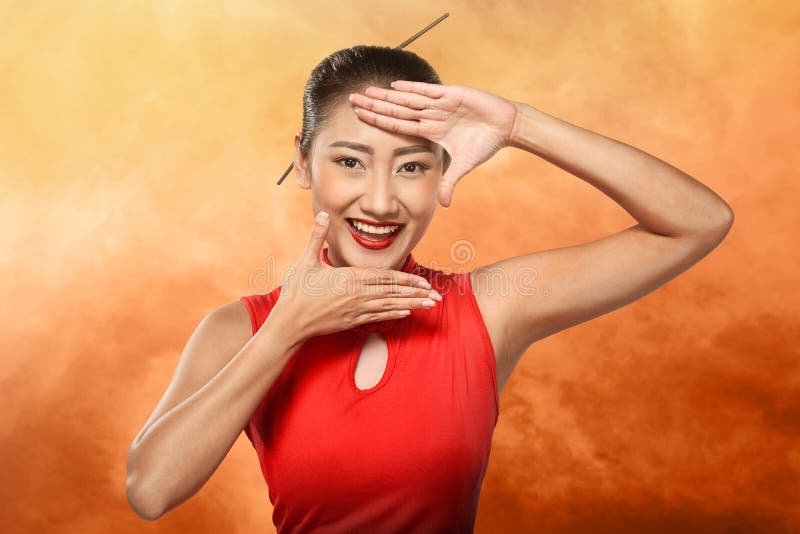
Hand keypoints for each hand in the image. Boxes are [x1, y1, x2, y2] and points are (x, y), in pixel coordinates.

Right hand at [270, 211, 440, 339]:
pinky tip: (406, 313)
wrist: (289, 323)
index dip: (406, 279)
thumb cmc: (296, 292)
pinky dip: (393, 314)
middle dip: (416, 293)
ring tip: (429, 305)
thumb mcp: (306, 261)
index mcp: (349, 279)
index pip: (384, 278)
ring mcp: (355, 311)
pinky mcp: (351, 322)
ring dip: (411, 305)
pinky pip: (378, 318)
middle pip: (392, 293)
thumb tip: (325, 214)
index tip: (423, 281)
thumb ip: (317, 237)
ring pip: (389, 307)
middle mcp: (357, 295)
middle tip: (436, 295)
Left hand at [349, 81, 519, 206]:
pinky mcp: (452, 95)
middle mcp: (430, 115)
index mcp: (429, 130)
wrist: (506, 126)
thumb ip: (450, 182)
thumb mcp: (463, 165)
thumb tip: (444, 205)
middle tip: (352, 99)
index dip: (378, 120)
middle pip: (396, 109)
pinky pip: (428, 92)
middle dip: (374, 105)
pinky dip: (412, 89)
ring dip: (387, 96)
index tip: (358, 116)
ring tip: (366, 90)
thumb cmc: (485, 143)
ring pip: (407, 99)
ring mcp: (439, 104)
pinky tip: (395, 87)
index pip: (397, 124)